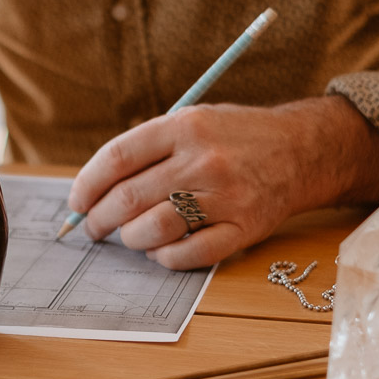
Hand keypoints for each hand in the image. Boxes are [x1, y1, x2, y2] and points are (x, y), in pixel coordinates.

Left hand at [66, 96, 378, 270]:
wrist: (301, 150)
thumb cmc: (236, 136)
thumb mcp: (194, 119)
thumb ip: (150, 146)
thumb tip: (96, 186)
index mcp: (185, 126)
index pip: (118, 158)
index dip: (87, 184)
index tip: (76, 202)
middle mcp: (204, 160)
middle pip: (130, 198)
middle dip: (100, 218)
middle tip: (93, 227)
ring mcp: (225, 196)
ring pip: (155, 229)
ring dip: (131, 240)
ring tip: (129, 238)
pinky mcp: (244, 228)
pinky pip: (190, 254)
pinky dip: (166, 258)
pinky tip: (161, 251)